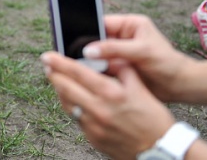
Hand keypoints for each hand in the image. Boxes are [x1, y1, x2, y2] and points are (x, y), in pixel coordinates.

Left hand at [41, 51, 175, 158]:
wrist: (160, 150)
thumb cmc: (153, 118)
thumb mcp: (141, 88)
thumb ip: (122, 69)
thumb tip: (106, 57)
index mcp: (110, 92)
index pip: (77, 72)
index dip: (59, 62)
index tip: (47, 56)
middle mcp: (98, 109)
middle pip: (65, 88)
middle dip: (53, 75)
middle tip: (48, 66)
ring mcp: (93, 126)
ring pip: (67, 104)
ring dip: (60, 91)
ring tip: (59, 81)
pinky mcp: (92, 138)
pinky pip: (76, 119)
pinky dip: (73, 107)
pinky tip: (75, 100)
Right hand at [83, 14, 193, 101]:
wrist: (178, 87)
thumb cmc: (167, 64)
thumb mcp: (142, 52)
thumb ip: (115, 49)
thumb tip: (89, 50)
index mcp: (129, 24)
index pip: (101, 22)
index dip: (87, 29)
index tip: (72, 38)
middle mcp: (122, 36)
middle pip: (96, 38)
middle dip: (86, 47)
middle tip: (73, 54)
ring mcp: (118, 53)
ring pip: (96, 54)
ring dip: (89, 60)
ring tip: (78, 65)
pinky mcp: (117, 67)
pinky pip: (100, 66)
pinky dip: (94, 71)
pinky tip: (86, 75)